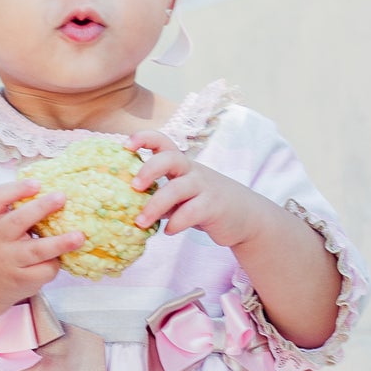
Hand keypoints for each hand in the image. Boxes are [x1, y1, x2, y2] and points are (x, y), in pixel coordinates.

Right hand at [0, 179, 83, 313]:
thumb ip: (16, 212)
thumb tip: (55, 193)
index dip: (16, 189)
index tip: (37, 184)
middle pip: (18, 220)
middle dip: (41, 208)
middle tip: (61, 197)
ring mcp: (9, 261)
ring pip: (37, 250)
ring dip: (60, 243)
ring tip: (79, 236)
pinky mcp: (21, 280)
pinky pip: (45, 269)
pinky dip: (55, 263)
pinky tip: (56, 260)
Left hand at [125, 131, 268, 249]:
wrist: (246, 216)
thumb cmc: (205, 204)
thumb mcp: (182, 196)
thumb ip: (159, 196)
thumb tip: (125, 206)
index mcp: (182, 165)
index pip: (163, 142)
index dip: (144, 139)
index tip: (125, 145)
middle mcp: (192, 171)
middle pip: (171, 158)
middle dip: (149, 169)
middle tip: (134, 186)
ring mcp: (204, 187)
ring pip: (177, 189)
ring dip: (155, 206)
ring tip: (140, 222)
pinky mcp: (214, 207)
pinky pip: (191, 212)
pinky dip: (176, 223)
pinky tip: (169, 231)